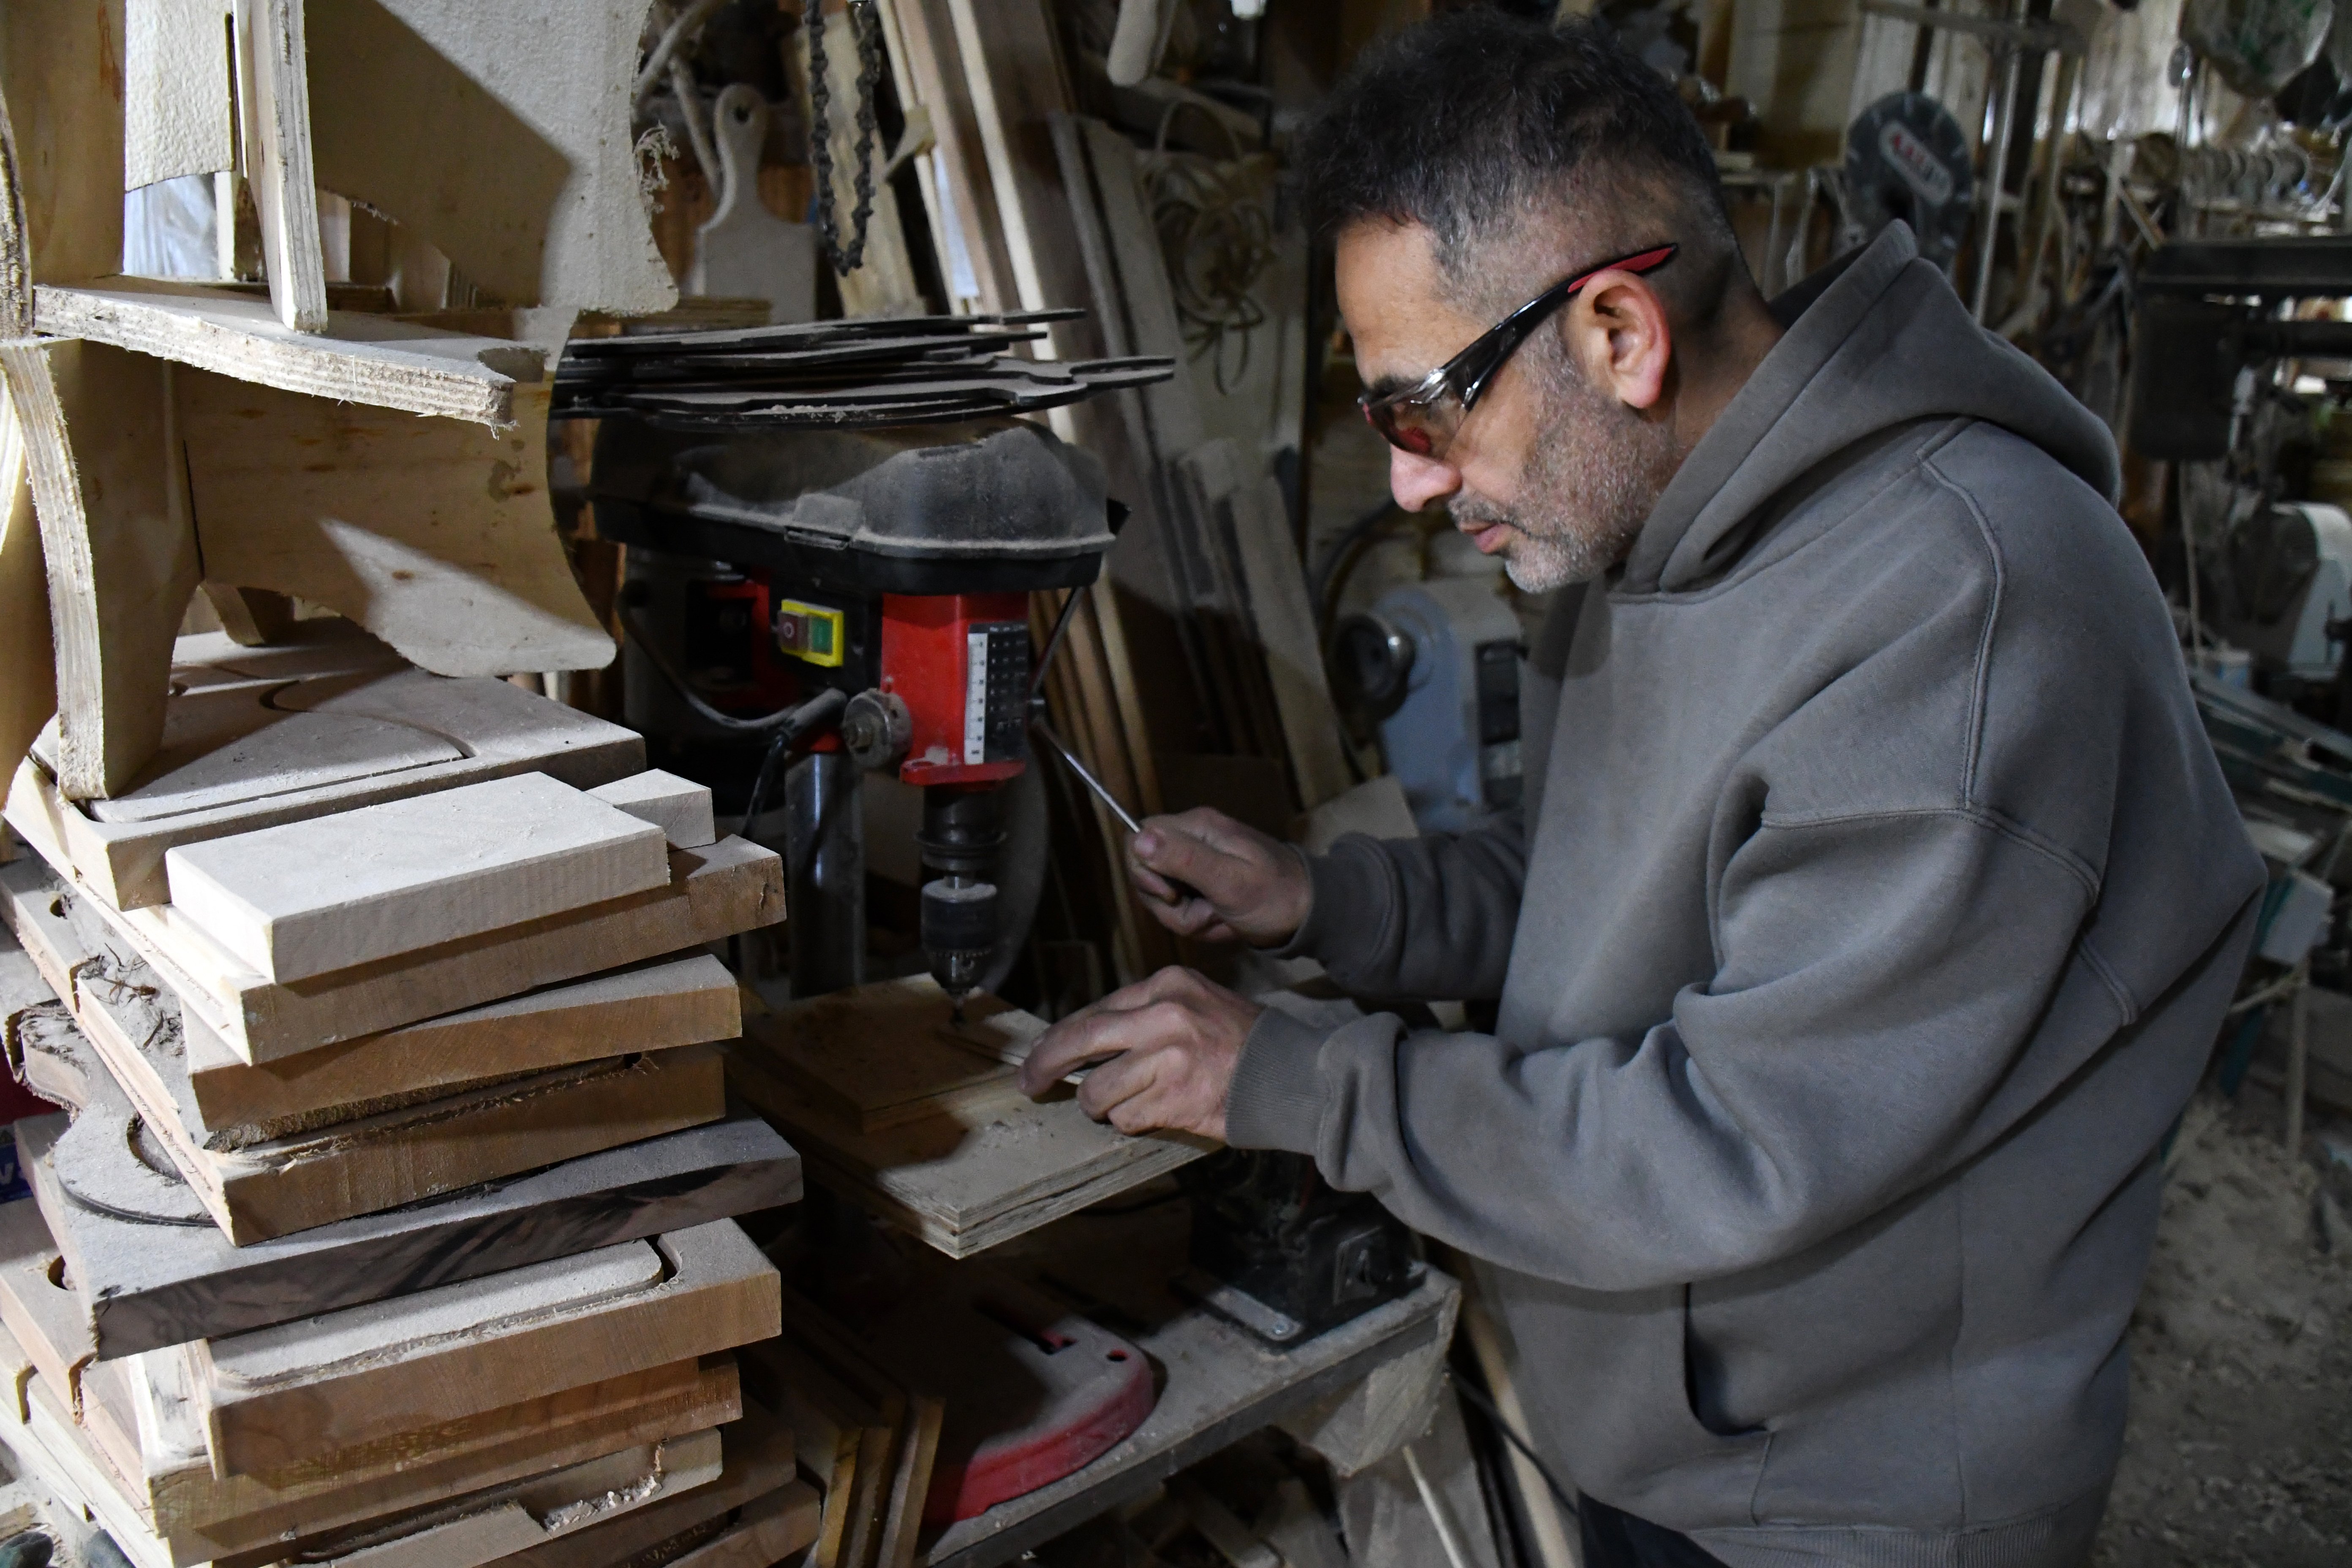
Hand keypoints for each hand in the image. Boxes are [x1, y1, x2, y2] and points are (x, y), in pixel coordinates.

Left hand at [1017, 967, 1260, 1139]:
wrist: (1289, 1073)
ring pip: (1099, 1091)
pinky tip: (1160, 1112)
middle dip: (1045, 1065)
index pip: (1094, 1012)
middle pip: (1080, 1040)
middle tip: (1029, 1083)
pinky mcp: (1174, 1098)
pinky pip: (1126, 1117)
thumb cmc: (1240, 1041)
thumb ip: (1145, 1016)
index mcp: (1166, 986)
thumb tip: (1086, 1042)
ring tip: (1130, 1104)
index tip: (1041, 1054)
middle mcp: (1163, 1016)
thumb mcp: (1195, 1004)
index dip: (1060, 1038)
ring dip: (1104, 1106)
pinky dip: (1133, 1122)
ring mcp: (1168, 1058)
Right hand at [1127, 808, 1311, 945]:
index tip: (1170, 895)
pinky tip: (1222, 921)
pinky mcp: (1201, 885)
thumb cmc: (1275, 895)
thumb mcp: (1229, 880)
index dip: (1143, 871)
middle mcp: (1191, 839)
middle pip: (1145, 871)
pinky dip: (1196, 921)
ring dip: (1185, 916)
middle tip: (1206, 912)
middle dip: (1169, 904)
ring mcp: (1195, 864)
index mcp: (1196, 826)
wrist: (1308, 915)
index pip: (1137, 837)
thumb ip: (1184, 859)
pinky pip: (1178, 907)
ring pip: (1159, 894)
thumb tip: (1139, 838)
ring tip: (1218, 917)